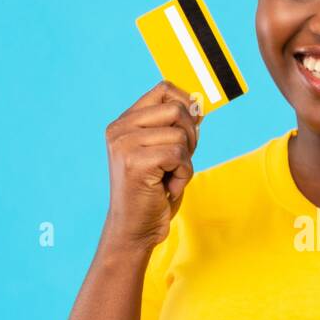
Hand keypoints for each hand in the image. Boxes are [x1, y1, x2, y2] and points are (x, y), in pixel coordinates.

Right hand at [101, 80, 201, 254]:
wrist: (135, 230)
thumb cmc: (153, 192)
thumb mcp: (164, 152)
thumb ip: (175, 126)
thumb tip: (198, 102)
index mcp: (124, 122)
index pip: (164, 89)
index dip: (186, 106)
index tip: (187, 132)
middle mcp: (120, 129)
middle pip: (177, 109)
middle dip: (191, 137)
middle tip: (178, 162)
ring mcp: (125, 144)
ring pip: (181, 135)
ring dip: (185, 161)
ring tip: (168, 177)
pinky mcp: (135, 162)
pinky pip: (179, 156)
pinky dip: (182, 175)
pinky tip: (167, 187)